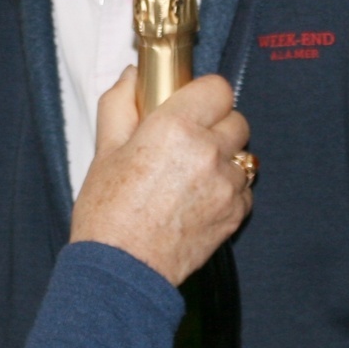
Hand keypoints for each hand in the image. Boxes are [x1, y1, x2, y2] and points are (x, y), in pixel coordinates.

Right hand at [70, 68, 252, 285]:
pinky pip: (243, 188)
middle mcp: (209, 152)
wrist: (122, 270)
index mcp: (175, 128)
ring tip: (190, 174)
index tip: (187, 104)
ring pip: (242, 154)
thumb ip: (120, 104)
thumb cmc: (108, 212)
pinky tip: (197, 198)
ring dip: (223, 157)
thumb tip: (133, 77)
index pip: (217, 88)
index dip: (202, 94)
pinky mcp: (236, 214)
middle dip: (214, 124)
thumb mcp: (105, 150)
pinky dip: (227, 188)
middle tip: (185, 140)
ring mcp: (227, 185)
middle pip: (235, 119)